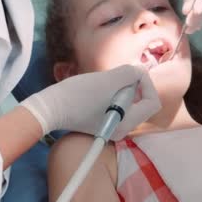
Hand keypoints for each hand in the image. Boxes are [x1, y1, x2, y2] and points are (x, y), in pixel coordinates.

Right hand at [21, 65, 159, 139]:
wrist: (49, 107)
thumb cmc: (78, 95)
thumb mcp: (109, 80)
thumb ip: (131, 73)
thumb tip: (140, 72)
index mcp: (126, 124)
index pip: (152, 102)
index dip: (146, 84)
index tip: (130, 75)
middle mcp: (122, 129)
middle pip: (142, 101)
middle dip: (132, 84)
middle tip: (114, 78)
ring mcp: (111, 125)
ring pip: (129, 99)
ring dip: (120, 86)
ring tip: (103, 84)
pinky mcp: (102, 119)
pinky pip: (117, 102)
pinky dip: (112, 91)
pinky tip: (98, 89)